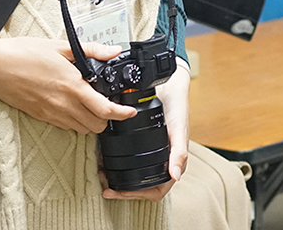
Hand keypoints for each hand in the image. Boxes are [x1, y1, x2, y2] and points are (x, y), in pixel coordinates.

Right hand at [0, 35, 136, 133]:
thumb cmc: (25, 54)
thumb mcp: (62, 46)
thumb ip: (92, 50)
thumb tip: (113, 50)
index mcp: (72, 86)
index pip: (104, 109)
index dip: (122, 113)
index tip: (130, 111)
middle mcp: (63, 104)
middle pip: (96, 125)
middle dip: (108, 118)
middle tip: (111, 105)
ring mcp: (51, 112)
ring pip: (81, 128)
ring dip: (91, 121)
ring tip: (94, 106)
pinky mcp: (40, 116)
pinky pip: (64, 125)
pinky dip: (75, 121)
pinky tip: (74, 106)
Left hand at [102, 60, 189, 201]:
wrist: (170, 87)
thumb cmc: (178, 107)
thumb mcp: (179, 129)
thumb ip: (179, 153)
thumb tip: (175, 177)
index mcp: (173, 161)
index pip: (156, 190)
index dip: (137, 195)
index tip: (117, 192)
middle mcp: (161, 160)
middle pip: (142, 188)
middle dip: (123, 190)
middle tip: (105, 186)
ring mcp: (151, 153)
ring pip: (134, 176)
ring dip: (118, 179)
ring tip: (103, 174)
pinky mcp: (141, 144)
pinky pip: (129, 161)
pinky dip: (116, 164)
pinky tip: (105, 160)